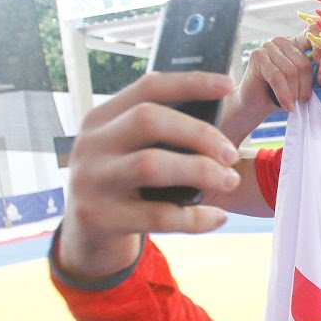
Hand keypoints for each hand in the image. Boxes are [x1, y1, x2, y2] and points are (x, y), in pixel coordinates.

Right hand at [58, 71, 240, 281]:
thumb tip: (218, 117)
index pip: (148, 87)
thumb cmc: (127, 188)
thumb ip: (162, 134)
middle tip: (231, 154)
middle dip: (199, 134)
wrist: (89, 238)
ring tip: (229, 180)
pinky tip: (218, 217)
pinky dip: (196, 217)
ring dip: (201, 171)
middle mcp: (92, 144)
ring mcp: (91, 181)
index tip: (228, 85)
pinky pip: (158, 215)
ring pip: (150, 165)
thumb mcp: (132, 153)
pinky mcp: (99, 218)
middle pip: (148, 120)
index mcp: (102, 119)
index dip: (190, 82)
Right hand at [219, 34, 312, 144]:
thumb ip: (314, 73)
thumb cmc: (282, 94)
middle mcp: (282, 41)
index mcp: (296, 43)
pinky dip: (284, 94)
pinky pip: (277, 76)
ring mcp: (268, 46)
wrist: (255, 105)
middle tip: (302, 101)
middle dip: (304, 87)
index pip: (314, 36)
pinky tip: (287, 106)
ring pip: (290, 71)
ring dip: (293, 92)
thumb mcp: (301, 83)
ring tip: (292, 104)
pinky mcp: (257, 56)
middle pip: (303, 63)